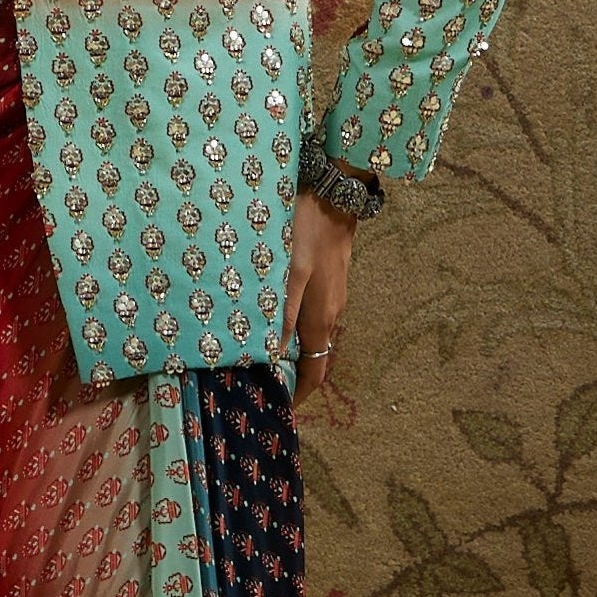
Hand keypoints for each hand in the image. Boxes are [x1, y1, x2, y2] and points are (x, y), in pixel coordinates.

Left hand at [283, 182, 360, 407]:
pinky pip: (311, 314)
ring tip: (261, 353)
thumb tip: (272, 354)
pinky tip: (273, 318)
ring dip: (292, 348)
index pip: (316, 370)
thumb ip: (281, 314)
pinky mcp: (328, 279)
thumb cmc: (307, 230)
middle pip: (313, 355)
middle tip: (261, 380)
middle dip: (292, 372)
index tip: (280, 404)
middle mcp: (331, 313)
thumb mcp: (288, 272)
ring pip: (311, 334)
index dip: (301, 392)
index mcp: (322, 318)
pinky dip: (294, 326)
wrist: (336, 193)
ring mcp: (332, 295)